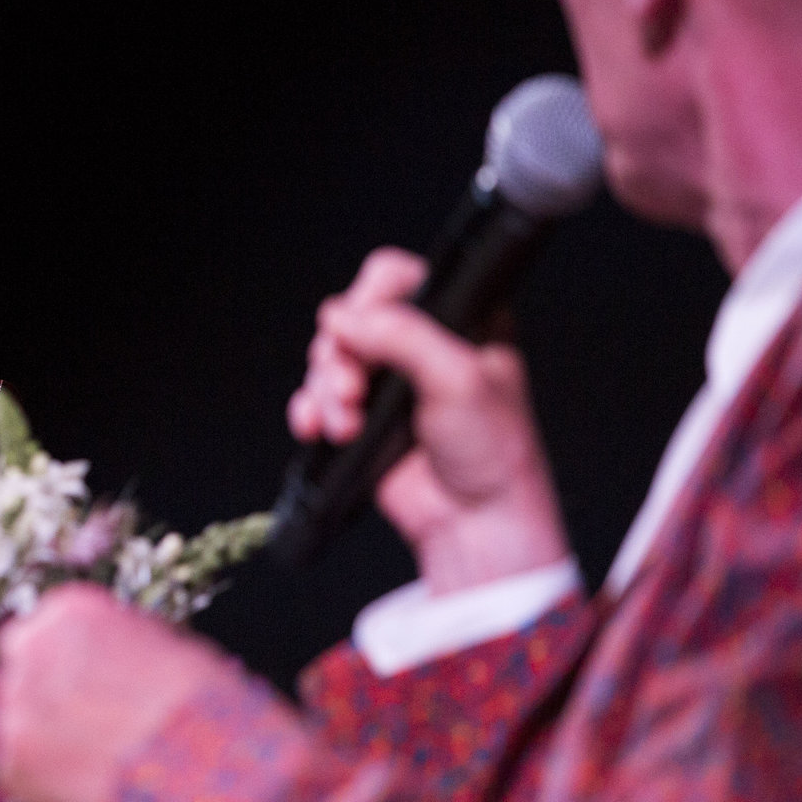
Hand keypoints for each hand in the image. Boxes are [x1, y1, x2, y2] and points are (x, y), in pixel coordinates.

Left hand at [0, 583, 223, 801]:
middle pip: (24, 672)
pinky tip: (83, 791)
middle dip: (49, 699)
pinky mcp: (10, 762)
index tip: (85, 686)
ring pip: (19, 723)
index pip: (46, 629)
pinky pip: (18, 773)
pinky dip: (43, 786)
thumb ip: (117, 648)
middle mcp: (30, 648)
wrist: (194, 764)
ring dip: (46, 741)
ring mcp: (15, 706)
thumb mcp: (165, 647)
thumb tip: (112, 665)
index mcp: (69, 611)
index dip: (68, 664)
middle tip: (85, 728)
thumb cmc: (196, 705)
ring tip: (94, 765)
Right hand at [288, 247, 569, 592]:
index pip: (398, 279)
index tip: (362, 328)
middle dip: (340, 356)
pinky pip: (317, 399)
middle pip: (352, 320)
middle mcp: (421, 346)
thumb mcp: (458, 377)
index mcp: (459, 320)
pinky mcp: (365, 418)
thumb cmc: (492, 452)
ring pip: (330, 360)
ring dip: (326, 392)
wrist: (475, 521)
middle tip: (352, 389)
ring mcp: (390, 383)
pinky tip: (317, 427)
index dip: (370, 298)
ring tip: (344, 423)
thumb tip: (344, 317)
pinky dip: (310, 411)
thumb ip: (403, 335)